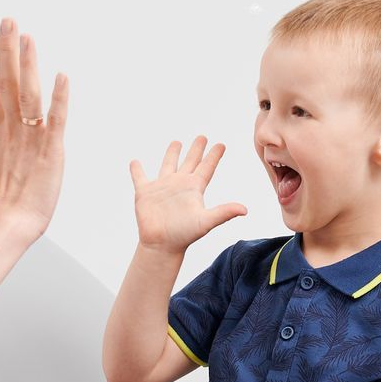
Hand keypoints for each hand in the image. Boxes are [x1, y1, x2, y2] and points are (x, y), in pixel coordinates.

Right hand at [0, 18, 68, 241]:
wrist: (8, 224)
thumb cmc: (1, 198)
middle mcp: (13, 128)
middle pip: (8, 82)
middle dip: (8, 50)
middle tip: (8, 21)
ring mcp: (31, 137)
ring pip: (28, 93)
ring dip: (28, 64)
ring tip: (27, 37)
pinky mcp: (51, 150)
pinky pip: (56, 119)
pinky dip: (59, 98)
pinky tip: (61, 75)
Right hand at [130, 136, 246, 255]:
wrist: (161, 245)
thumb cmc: (184, 235)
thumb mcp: (206, 221)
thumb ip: (224, 212)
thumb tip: (245, 210)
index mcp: (194, 188)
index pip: (206, 167)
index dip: (214, 156)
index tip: (221, 144)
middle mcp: (179, 185)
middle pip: (190, 162)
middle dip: (196, 149)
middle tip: (203, 136)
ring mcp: (162, 188)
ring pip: (168, 165)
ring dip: (171, 153)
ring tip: (176, 142)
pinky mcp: (145, 193)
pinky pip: (140, 177)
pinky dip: (136, 170)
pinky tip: (135, 162)